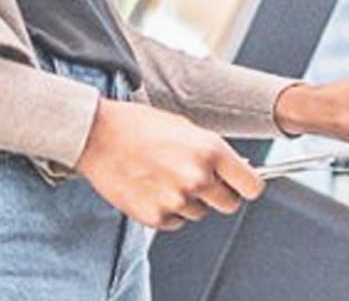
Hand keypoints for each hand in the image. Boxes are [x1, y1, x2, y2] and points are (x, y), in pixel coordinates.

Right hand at [75, 100, 264, 230]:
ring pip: (199, 213)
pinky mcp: (154, 216)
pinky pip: (175, 221)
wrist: (97, 136)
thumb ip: (214, 152)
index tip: (241, 184)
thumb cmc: (139, 126)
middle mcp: (197, 177)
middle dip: (219, 194)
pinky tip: (152, 188)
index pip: (252, 186)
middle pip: (229, 204)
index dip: (246, 185)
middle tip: (199, 180)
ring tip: (165, 177)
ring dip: (189, 201)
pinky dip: (167, 210)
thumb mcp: (187, 128)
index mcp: (210, 150)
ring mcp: (175, 199)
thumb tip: (237, 169)